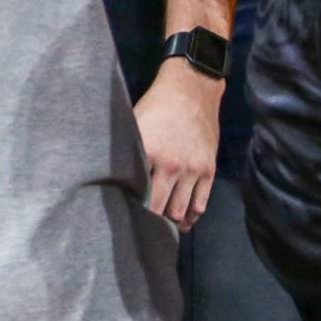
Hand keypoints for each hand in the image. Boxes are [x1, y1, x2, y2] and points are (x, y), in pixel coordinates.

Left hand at [133, 60, 220, 229]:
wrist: (190, 91)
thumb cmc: (155, 107)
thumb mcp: (133, 125)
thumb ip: (126, 152)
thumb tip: (111, 177)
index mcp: (148, 152)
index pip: (137, 193)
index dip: (130, 209)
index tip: (123, 218)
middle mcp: (171, 164)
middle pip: (160, 208)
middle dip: (150, 221)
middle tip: (140, 229)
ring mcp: (192, 169)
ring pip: (182, 210)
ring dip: (171, 222)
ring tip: (160, 228)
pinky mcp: (208, 170)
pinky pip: (201, 203)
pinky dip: (192, 216)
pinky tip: (183, 221)